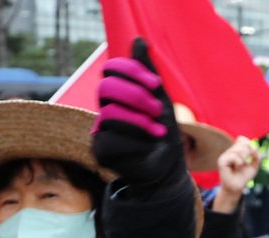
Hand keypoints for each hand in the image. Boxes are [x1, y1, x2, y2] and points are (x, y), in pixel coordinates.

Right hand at [92, 37, 182, 185]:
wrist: (168, 167)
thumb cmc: (163, 131)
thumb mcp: (159, 98)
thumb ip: (148, 72)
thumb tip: (138, 40)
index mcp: (117, 94)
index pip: (112, 70)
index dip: (132, 72)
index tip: (156, 85)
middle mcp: (104, 109)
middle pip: (105, 88)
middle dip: (136, 96)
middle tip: (157, 110)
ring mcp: (99, 130)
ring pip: (110, 114)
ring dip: (140, 122)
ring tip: (158, 132)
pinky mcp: (100, 151)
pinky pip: (112, 139)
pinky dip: (136, 142)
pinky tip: (148, 147)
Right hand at [217, 136, 260, 195]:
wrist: (237, 187)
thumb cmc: (244, 176)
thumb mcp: (254, 165)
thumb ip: (256, 156)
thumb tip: (254, 148)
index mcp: (236, 150)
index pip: (242, 139)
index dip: (248, 144)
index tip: (251, 154)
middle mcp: (229, 151)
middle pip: (242, 143)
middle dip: (248, 153)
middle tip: (245, 163)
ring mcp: (225, 155)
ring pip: (239, 149)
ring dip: (243, 159)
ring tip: (240, 167)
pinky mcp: (221, 160)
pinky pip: (233, 156)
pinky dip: (239, 162)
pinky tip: (236, 168)